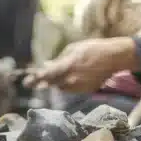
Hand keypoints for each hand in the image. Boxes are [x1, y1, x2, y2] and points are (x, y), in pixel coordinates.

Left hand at [24, 37, 139, 92]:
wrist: (114, 57)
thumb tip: (46, 65)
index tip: (27, 82)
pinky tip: (75, 75)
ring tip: (63, 72)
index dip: (36, 79)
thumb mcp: (73, 49)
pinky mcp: (86, 91)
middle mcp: (73, 79)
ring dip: (57, 82)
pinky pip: (72, 89)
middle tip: (30, 82)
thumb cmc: (92, 49)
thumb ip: (59, 59)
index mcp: (68, 65)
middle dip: (42, 82)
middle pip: (52, 84)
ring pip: (61, 87)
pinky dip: (69, 83)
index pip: (48, 75)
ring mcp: (80, 87)